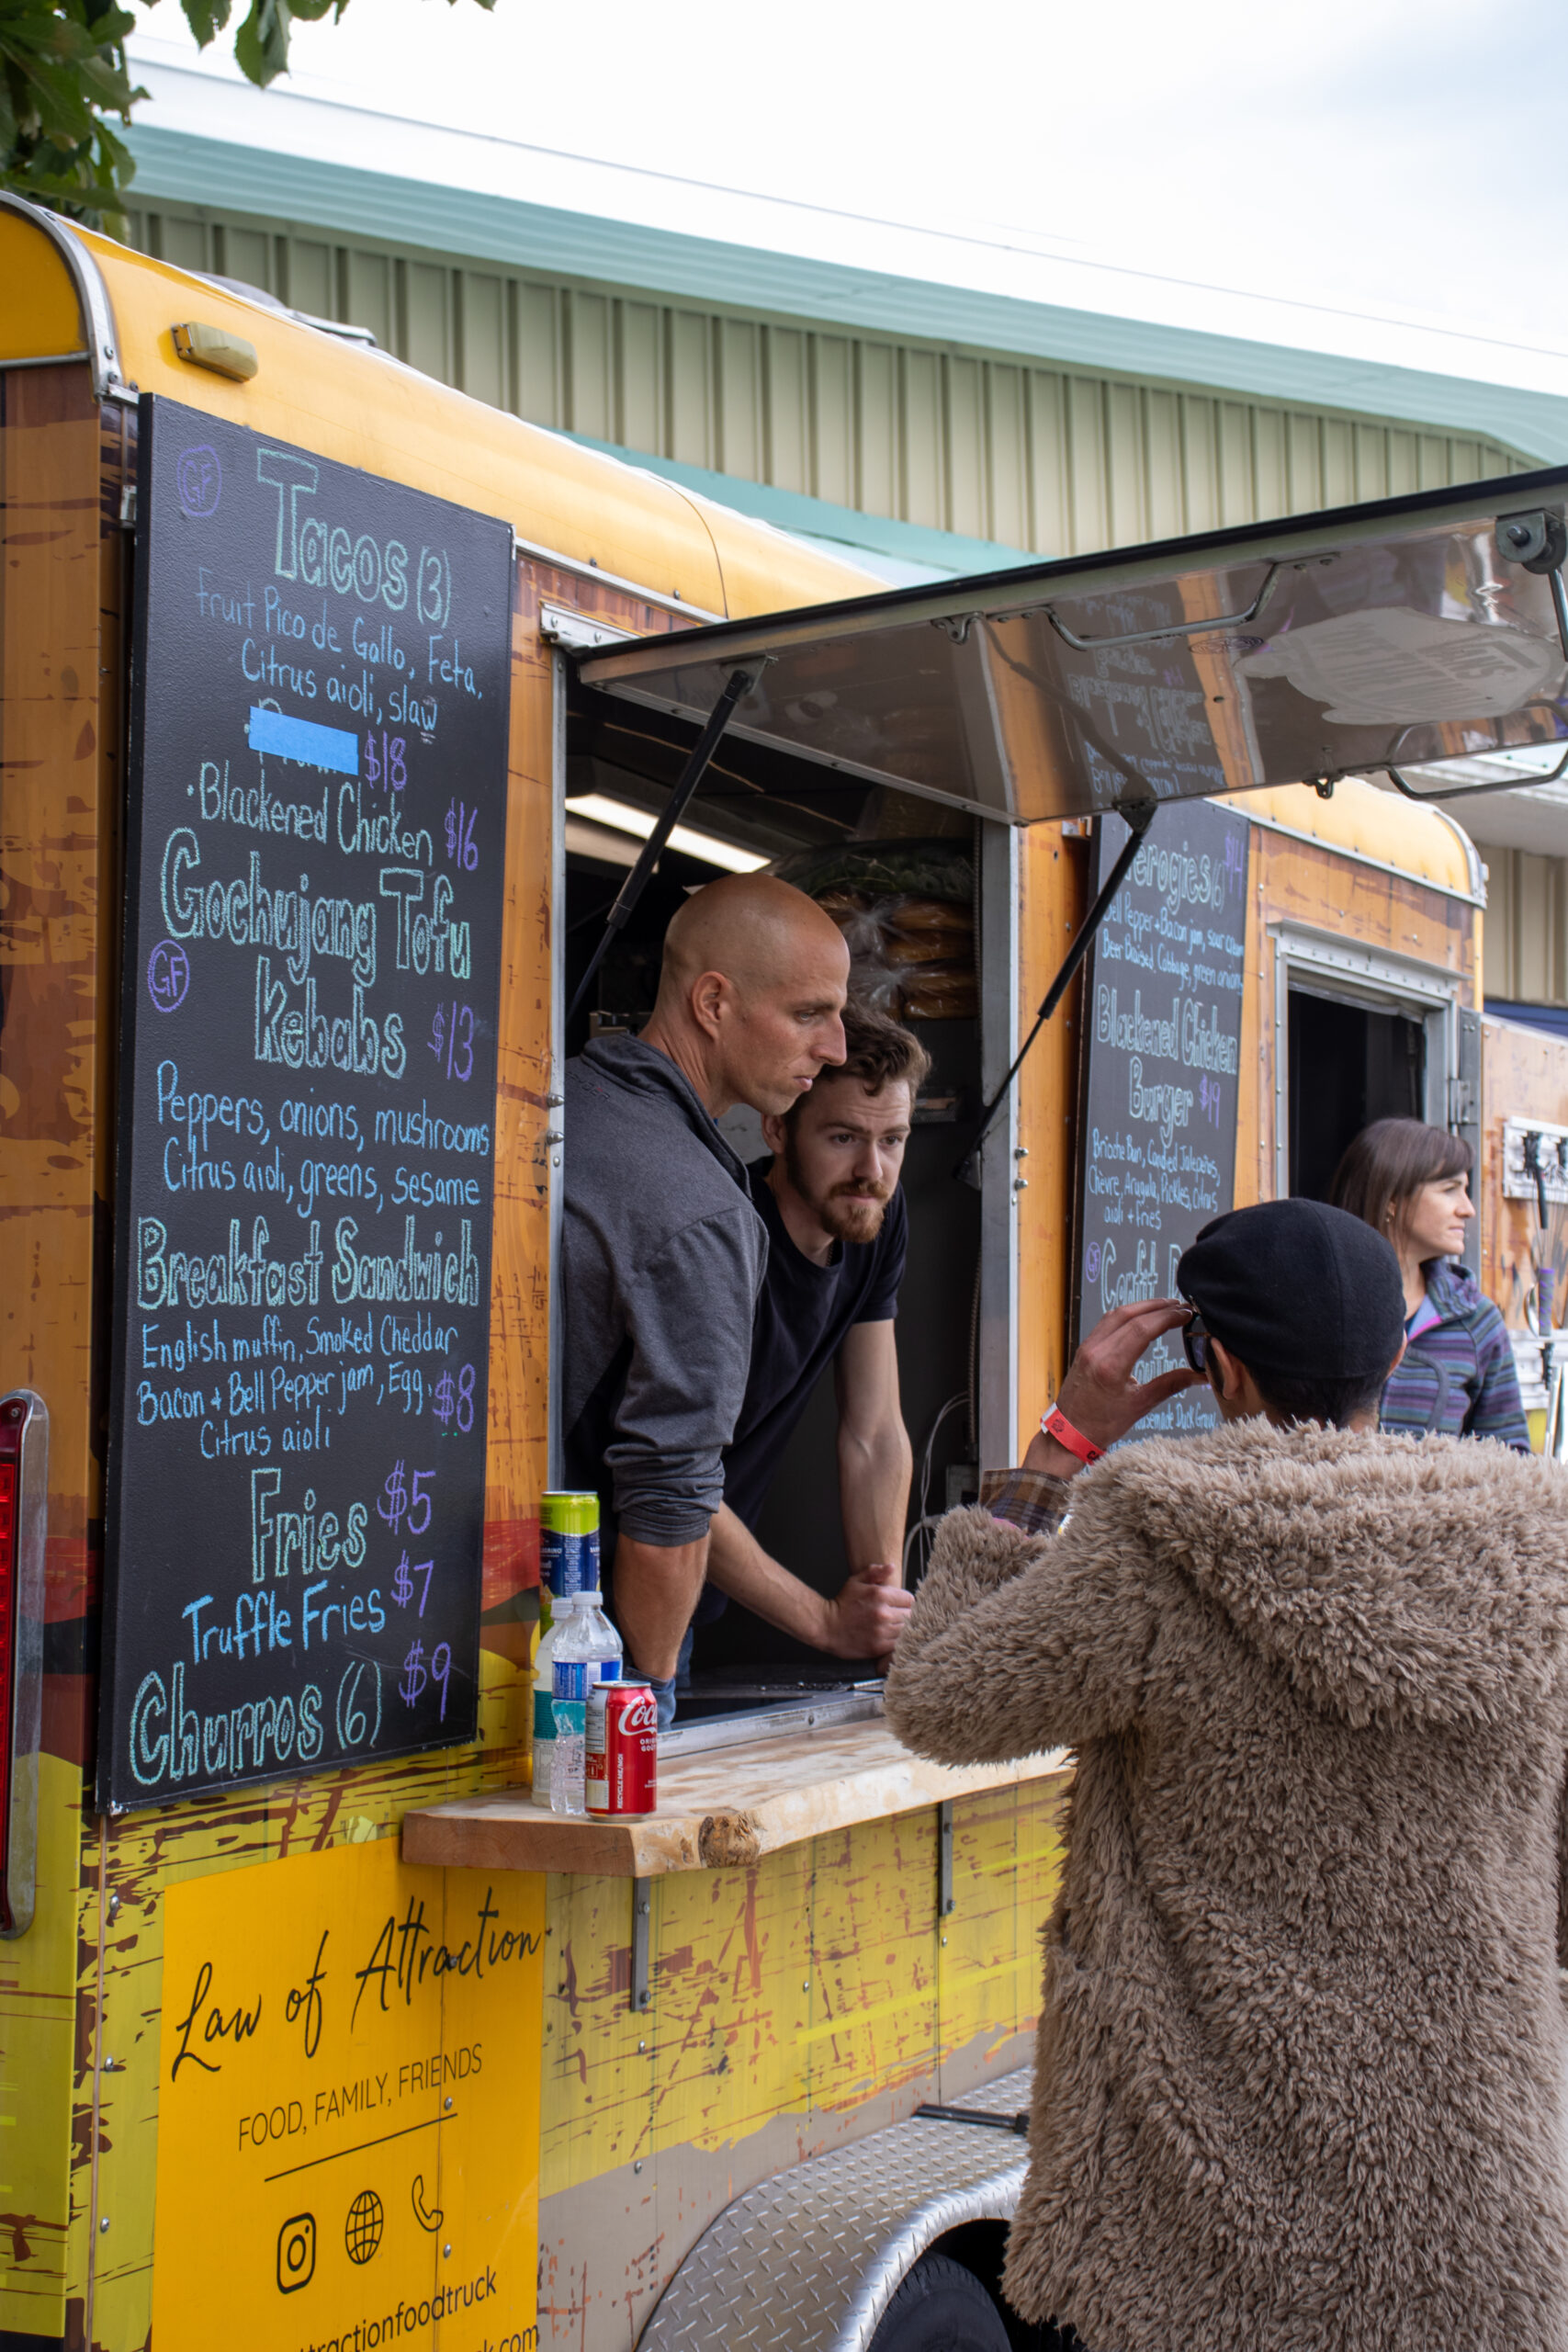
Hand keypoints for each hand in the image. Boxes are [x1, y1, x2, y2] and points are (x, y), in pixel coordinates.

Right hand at [820, 1557, 913, 1666]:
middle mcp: (883, 1613)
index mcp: (880, 1595)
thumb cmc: (842, 1603)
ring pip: (906, 1629)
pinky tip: (886, 1636)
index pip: (909, 1599)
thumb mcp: (856, 1581)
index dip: (904, 1601)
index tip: (898, 1604)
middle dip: (904, 1614)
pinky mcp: (878, 1647)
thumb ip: (875, 1572)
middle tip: (894, 1615)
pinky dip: (895, 1640)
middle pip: (910, 1615)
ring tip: (889, 1626)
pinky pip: (898, 1643)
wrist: (826, 1626)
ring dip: (900, 1628)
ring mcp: (881, 1632)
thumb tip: (891, 1567)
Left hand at [1025, 1297, 1205, 1477]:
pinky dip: (1126, 1314)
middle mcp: (1096, 1351)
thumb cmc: (1102, 1424)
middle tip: (1181, 1306)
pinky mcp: (1085, 1348)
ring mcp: (1088, 1347)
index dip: (1167, 1317)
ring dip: (1142, 1307)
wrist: (1070, 1433)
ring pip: (1116, 1314)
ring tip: (1166, 1306)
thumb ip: (1170, 1385)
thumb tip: (1199, 1375)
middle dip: (1158, 1307)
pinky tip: (1141, 1315)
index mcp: (1110, 1366)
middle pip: (1130, 1315)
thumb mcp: (1140, 1405)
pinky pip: (1106, 1322)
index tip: (1186, 1313)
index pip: (1142, 1328)